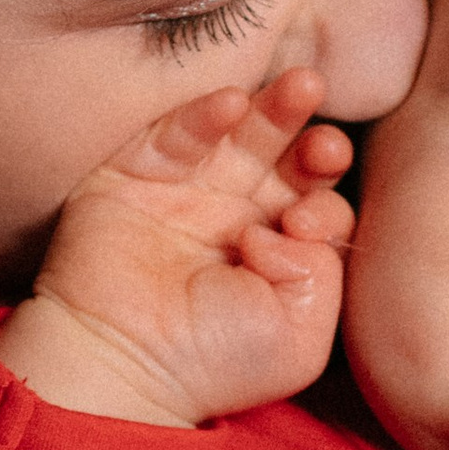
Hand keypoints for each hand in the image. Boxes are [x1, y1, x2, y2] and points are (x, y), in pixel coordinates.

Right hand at [0, 69, 353, 428]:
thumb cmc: (213, 361)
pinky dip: (204, 115)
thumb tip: (296, 222)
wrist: (121, 362)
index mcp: (276, 251)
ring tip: (303, 87)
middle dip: (313, 140)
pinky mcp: (134, 174)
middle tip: (326, 141)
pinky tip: (232, 104)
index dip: (324, 202)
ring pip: (238, 134)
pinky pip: (175, 134)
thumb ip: (322, 275)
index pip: (317, 202)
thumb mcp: (299, 335)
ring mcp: (185, 191)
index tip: (302, 225)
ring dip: (274, 108)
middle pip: (285, 157)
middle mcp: (234, 214)